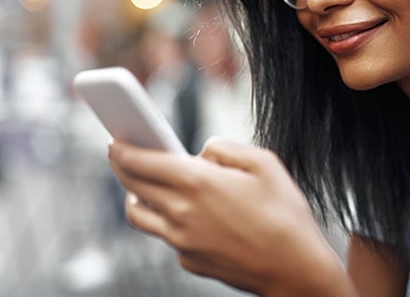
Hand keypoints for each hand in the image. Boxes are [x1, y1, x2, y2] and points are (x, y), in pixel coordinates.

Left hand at [108, 137, 346, 295]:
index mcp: (198, 182)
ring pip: (140, 215)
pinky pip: (167, 236)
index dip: (123, 148)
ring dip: (134, 196)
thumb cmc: (284, 213)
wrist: (295, 268)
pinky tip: (185, 213)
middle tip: (119, 154)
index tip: (114, 140)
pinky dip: (167, 221)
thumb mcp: (264, 163)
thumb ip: (225, 148)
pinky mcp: (189, 261)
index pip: (142, 161)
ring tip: (141, 185)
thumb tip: (203, 151)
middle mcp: (182, 212)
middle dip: (121, 166)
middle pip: (133, 186)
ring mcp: (182, 241)